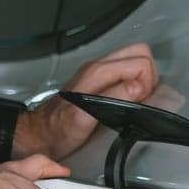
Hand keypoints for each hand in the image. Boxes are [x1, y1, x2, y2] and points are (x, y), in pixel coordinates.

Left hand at [19, 42, 160, 159]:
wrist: (39, 134)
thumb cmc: (57, 130)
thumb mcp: (84, 118)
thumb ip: (113, 99)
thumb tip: (137, 88)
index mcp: (97, 73)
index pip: (140, 61)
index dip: (147, 82)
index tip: (140, 100)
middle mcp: (98, 68)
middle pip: (140, 54)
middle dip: (149, 77)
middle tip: (142, 98)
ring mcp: (99, 73)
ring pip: (135, 61)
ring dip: (143, 80)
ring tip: (134, 101)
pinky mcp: (100, 81)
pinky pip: (127, 72)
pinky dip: (135, 84)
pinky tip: (127, 101)